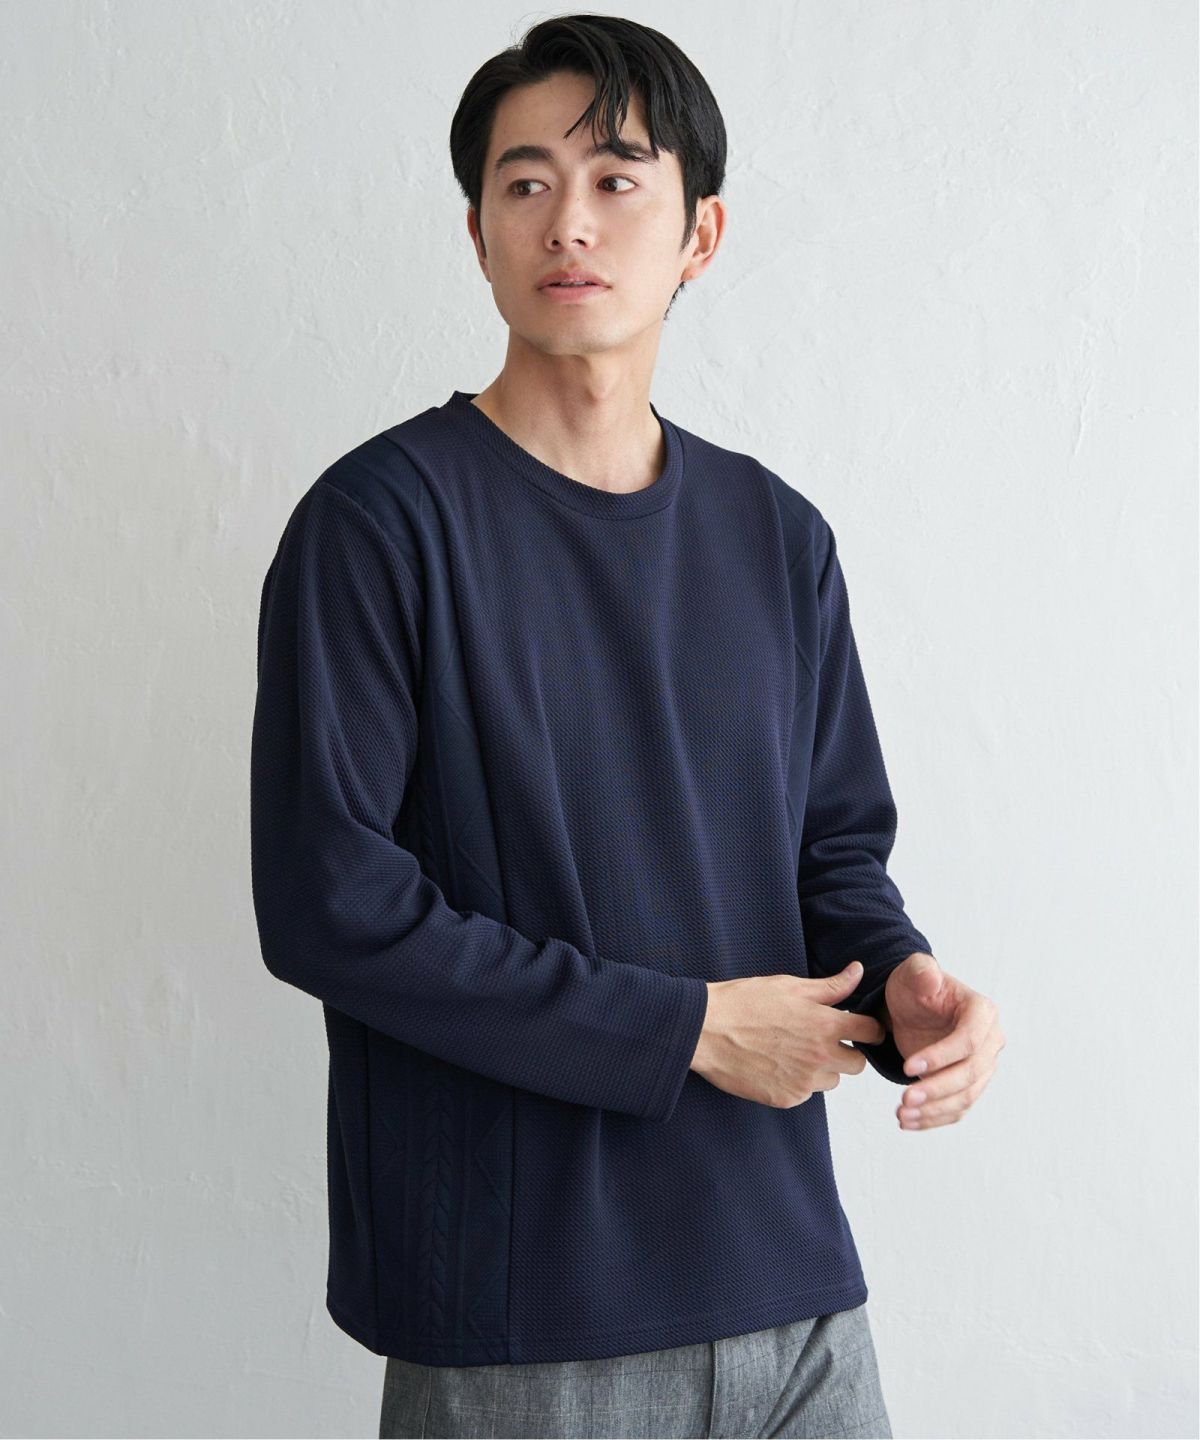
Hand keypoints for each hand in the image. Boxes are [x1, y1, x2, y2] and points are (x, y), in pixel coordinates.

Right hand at [689, 961, 885, 1108]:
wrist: (706, 1030)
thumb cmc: (745, 1002)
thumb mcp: (790, 986)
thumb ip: (831, 986)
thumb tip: (858, 971)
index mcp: (825, 1025)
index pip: (871, 1033)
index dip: (868, 1029)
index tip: (860, 1028)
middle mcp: (820, 1057)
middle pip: (857, 1064)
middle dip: (846, 1051)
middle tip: (821, 1040)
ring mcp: (804, 1082)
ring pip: (832, 1080)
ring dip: (822, 1069)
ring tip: (793, 1051)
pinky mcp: (787, 1098)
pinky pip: (806, 1093)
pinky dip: (798, 1082)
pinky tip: (777, 1064)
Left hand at [883, 953, 1003, 1131]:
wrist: (910, 1007)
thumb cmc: (913, 987)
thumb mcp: (912, 972)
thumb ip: (921, 971)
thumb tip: (932, 977)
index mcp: (982, 1011)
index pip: (968, 1041)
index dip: (941, 1057)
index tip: (908, 1067)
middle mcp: (990, 1041)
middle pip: (971, 1073)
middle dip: (938, 1089)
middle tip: (904, 1099)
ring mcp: (982, 1065)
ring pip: (966, 1096)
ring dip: (935, 1110)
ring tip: (902, 1114)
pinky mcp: (969, 1085)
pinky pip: (957, 1108)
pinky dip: (934, 1118)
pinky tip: (908, 1122)